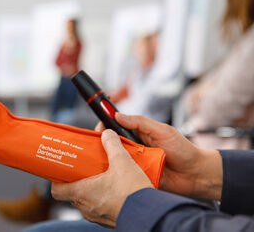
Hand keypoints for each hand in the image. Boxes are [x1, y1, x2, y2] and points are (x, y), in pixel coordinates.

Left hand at [51, 129, 152, 227]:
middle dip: (79, 180)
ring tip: (103, 176)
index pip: (57, 190)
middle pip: (73, 193)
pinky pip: (101, 208)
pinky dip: (104, 199)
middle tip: (86, 168)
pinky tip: (115, 189)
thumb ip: (112, 144)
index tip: (64, 170)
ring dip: (92, 190)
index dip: (58, 180)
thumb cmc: (132, 192)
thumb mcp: (121, 161)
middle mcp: (86, 207)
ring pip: (87, 201)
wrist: (149, 214)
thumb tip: (106, 134)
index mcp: (82, 193)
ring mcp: (97, 216)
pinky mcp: (109, 221)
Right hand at [96, 113, 222, 199]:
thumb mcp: (162, 131)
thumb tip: (118, 115)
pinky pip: (124, 177)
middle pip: (111, 146)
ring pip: (115, 161)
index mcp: (138, 135)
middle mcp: (134, 149)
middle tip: (97, 146)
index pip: (116, 128)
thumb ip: (140, 122)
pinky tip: (112, 176)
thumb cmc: (183, 150)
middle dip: (102, 145)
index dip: (105, 127)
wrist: (196, 175)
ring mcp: (135, 164)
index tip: (98, 127)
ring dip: (109, 161)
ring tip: (101, 161)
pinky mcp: (137, 178)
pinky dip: (118, 176)